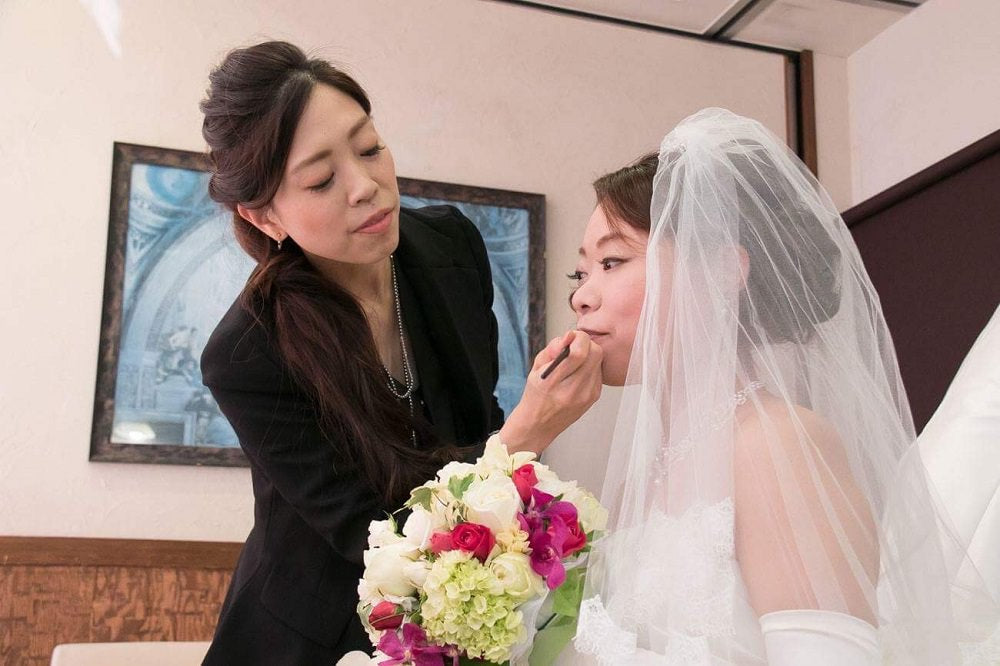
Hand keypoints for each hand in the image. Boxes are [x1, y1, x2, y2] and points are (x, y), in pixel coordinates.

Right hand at [499, 330, 602, 454]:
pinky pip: (599, 372)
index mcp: (553, 382)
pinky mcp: (594, 398)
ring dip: (589, 354)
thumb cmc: (535, 396)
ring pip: (599, 361)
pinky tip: (579, 372)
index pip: (579, 353)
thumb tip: (570, 335)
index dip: (578, 338)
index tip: (571, 337)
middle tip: (574, 346)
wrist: (539, 426)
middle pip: (595, 354)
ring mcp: (586, 396)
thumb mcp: (535, 369)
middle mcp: (573, 391)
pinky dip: (591, 366)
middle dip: (586, 343)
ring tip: (575, 361)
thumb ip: (553, 349)